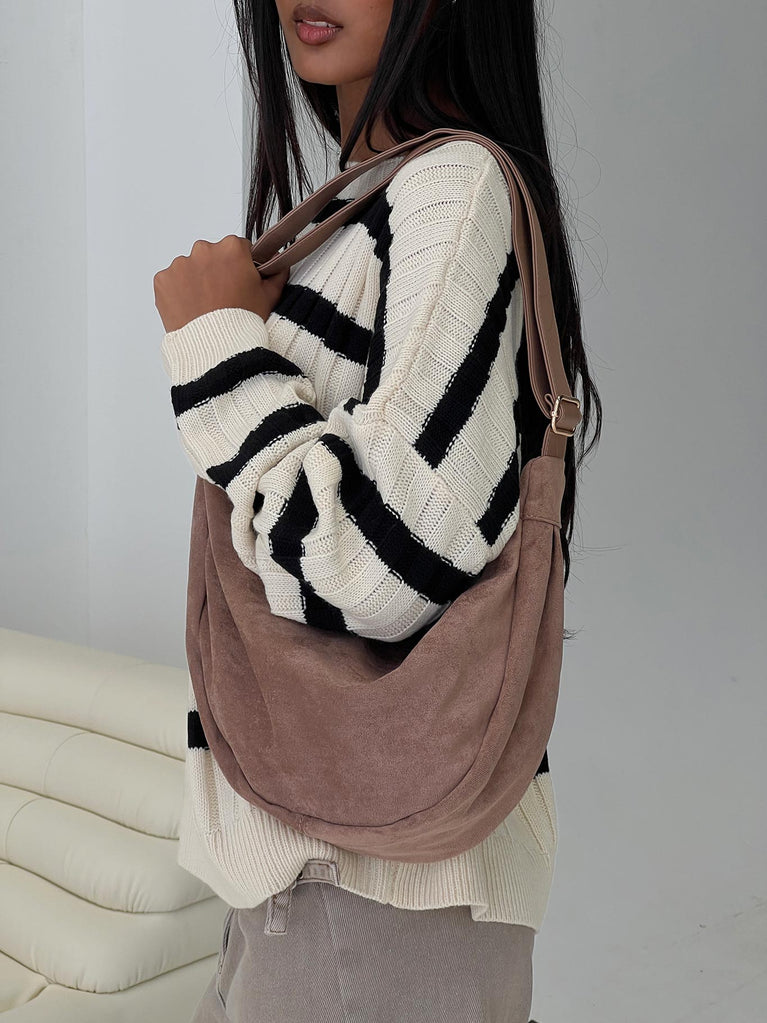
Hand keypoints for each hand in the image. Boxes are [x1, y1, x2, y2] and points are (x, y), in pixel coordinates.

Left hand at [153, 234, 289, 332]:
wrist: (216, 348)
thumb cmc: (243, 321)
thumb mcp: (269, 297)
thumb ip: (276, 274)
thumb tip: (280, 264)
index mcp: (232, 248)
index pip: (238, 248)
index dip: (241, 266)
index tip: (240, 282)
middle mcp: (204, 249)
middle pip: (212, 256)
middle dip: (216, 271)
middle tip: (222, 298)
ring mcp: (180, 264)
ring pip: (190, 268)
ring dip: (196, 282)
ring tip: (205, 307)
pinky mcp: (162, 280)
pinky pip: (171, 282)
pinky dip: (178, 293)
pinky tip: (190, 309)